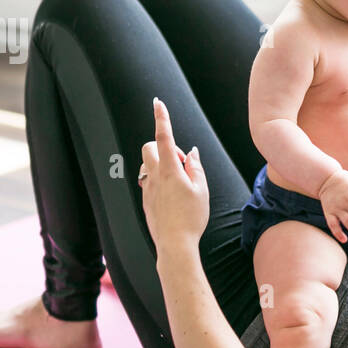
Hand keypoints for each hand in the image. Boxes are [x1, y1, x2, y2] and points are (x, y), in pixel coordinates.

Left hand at [140, 98, 209, 249]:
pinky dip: (162, 182)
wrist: (174, 245)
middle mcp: (154, 177)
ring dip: (163, 166)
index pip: (165, 137)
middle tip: (182, 164)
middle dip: (164, 147)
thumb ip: (195, 167)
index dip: (162, 118)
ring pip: (150, 165)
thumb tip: (191, 153)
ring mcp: (148, 189)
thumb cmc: (191, 218)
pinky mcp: (146, 201)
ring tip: (180, 183)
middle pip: (150, 147)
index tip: (157, 102)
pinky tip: (175, 200)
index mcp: (169, 171)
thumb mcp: (201, 190)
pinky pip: (151, 182)